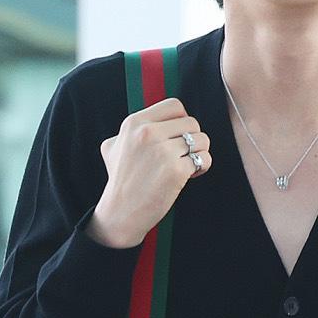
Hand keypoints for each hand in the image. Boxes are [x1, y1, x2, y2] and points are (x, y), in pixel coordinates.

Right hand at [88, 98, 211, 247]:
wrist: (120, 212)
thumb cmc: (120, 180)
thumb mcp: (113, 146)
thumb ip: (132, 130)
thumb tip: (154, 120)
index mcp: (134, 123)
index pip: (174, 105)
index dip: (182, 119)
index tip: (178, 135)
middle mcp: (148, 133)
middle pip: (192, 122)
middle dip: (193, 138)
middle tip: (184, 154)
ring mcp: (163, 151)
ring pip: (202, 140)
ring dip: (200, 153)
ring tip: (188, 164)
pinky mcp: (176, 170)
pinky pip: (204, 159)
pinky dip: (202, 167)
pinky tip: (190, 175)